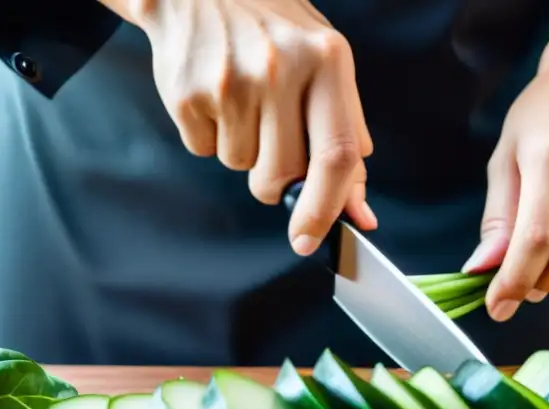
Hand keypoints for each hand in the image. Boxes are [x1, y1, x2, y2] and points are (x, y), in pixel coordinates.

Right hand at [127, 0, 376, 254]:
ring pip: (240, 166)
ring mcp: (231, 80)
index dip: (327, 208)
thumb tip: (360, 212)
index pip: (337, 155)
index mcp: (327, 60)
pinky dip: (209, 135)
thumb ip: (346, 137)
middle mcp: (281, 68)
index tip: (311, 239)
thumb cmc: (272, 30)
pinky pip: (203, 150)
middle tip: (270, 142)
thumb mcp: (324, 65)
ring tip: (241, 100)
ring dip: (242, 151)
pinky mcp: (188, 93)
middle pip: (282, 173)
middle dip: (276, 182)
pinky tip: (214, 96)